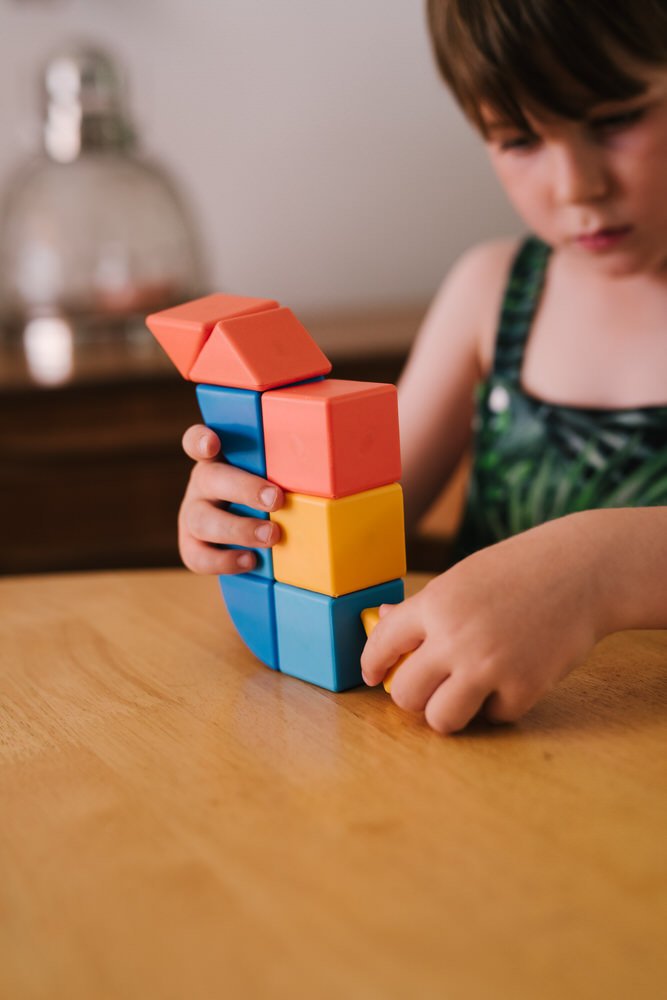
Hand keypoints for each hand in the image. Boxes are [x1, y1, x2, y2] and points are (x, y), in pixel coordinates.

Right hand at [178, 424, 283, 573]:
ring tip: (272, 535)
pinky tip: (251, 561)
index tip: (213, 445)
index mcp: (218, 460)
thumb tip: (337, 459)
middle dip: (244, 488)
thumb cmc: (268, 495)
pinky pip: (198, 557)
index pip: (196, 442)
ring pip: (201, 520)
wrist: (248, 533)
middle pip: (210, 479)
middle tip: (276, 499)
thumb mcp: (273, 476)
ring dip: (239, 529)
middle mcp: (202, 484)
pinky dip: (225, 561)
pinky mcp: (192, 546)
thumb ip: (288, 468)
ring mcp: (192, 516)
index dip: (200, 441)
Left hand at [361, 516, 604, 732]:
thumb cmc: (518, 570)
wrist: (582, 571)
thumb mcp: (462, 577)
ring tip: (464, 693)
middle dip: (415, 695)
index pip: (381, 645)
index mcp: (434, 604)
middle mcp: (455, 638)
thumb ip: (424, 608)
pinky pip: (493, 717)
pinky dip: (499, 705)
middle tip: (431, 686)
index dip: (373, 666)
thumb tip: (383, 621)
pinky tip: (510, 677)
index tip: (374, 676)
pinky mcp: (524, 688)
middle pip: (405, 696)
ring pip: (441, 720)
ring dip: (449, 711)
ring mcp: (489, 666)